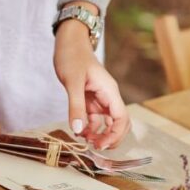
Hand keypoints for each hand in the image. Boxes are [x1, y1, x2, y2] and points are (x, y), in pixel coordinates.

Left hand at [54, 3, 129, 149]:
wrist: (68, 42)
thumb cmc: (72, 56)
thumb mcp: (72, 81)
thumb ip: (76, 106)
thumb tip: (79, 130)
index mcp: (110, 91)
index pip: (121, 118)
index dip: (114, 135)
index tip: (100, 144)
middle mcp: (108, 97)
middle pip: (119, 124)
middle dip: (110, 138)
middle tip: (94, 147)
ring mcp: (100, 99)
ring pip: (107, 123)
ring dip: (99, 134)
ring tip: (84, 140)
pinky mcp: (90, 100)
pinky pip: (94, 118)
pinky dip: (89, 127)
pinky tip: (79, 131)